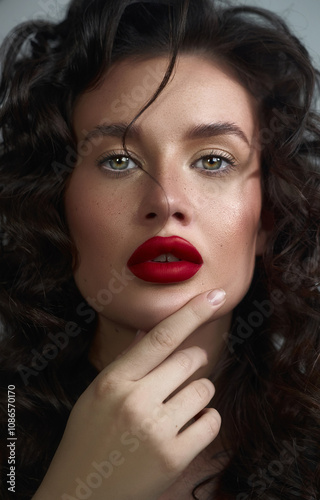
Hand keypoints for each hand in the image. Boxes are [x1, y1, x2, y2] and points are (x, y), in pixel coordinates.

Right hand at [33, 288, 225, 499]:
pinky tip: (187, 427)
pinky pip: (211, 422)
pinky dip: (205, 421)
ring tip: (178, 407)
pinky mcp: (175, 458)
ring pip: (204, 390)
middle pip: (189, 360)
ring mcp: (156, 431)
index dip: (191, 313)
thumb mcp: (98, 393)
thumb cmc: (88, 438)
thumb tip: (150, 328)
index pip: (160, 337)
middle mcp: (135, 402)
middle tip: (180, 375)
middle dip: (193, 362)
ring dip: (198, 393)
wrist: (81, 495)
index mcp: (113, 381)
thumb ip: (127, 361)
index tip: (215, 296)